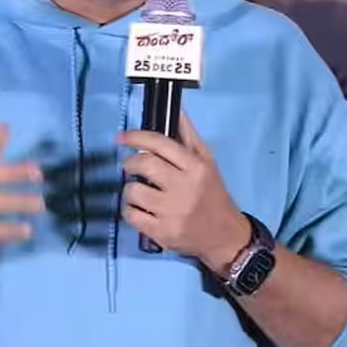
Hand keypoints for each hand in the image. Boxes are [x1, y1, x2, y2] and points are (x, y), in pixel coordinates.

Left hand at [119, 113, 249, 272]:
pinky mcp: (162, 233)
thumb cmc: (213, 195)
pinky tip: (140, 209)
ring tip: (139, 191)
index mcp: (196, 167)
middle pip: (143, 165)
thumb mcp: (208, 162)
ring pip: (133, 191)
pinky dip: (129, 210)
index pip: (160, 144)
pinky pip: (131, 215)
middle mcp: (184, 188)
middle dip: (130, 163)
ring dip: (129, 189)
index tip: (122, 137)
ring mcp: (172, 212)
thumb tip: (177, 110)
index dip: (136, 137)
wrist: (224, 235)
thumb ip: (189, 136)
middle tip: (131, 167)